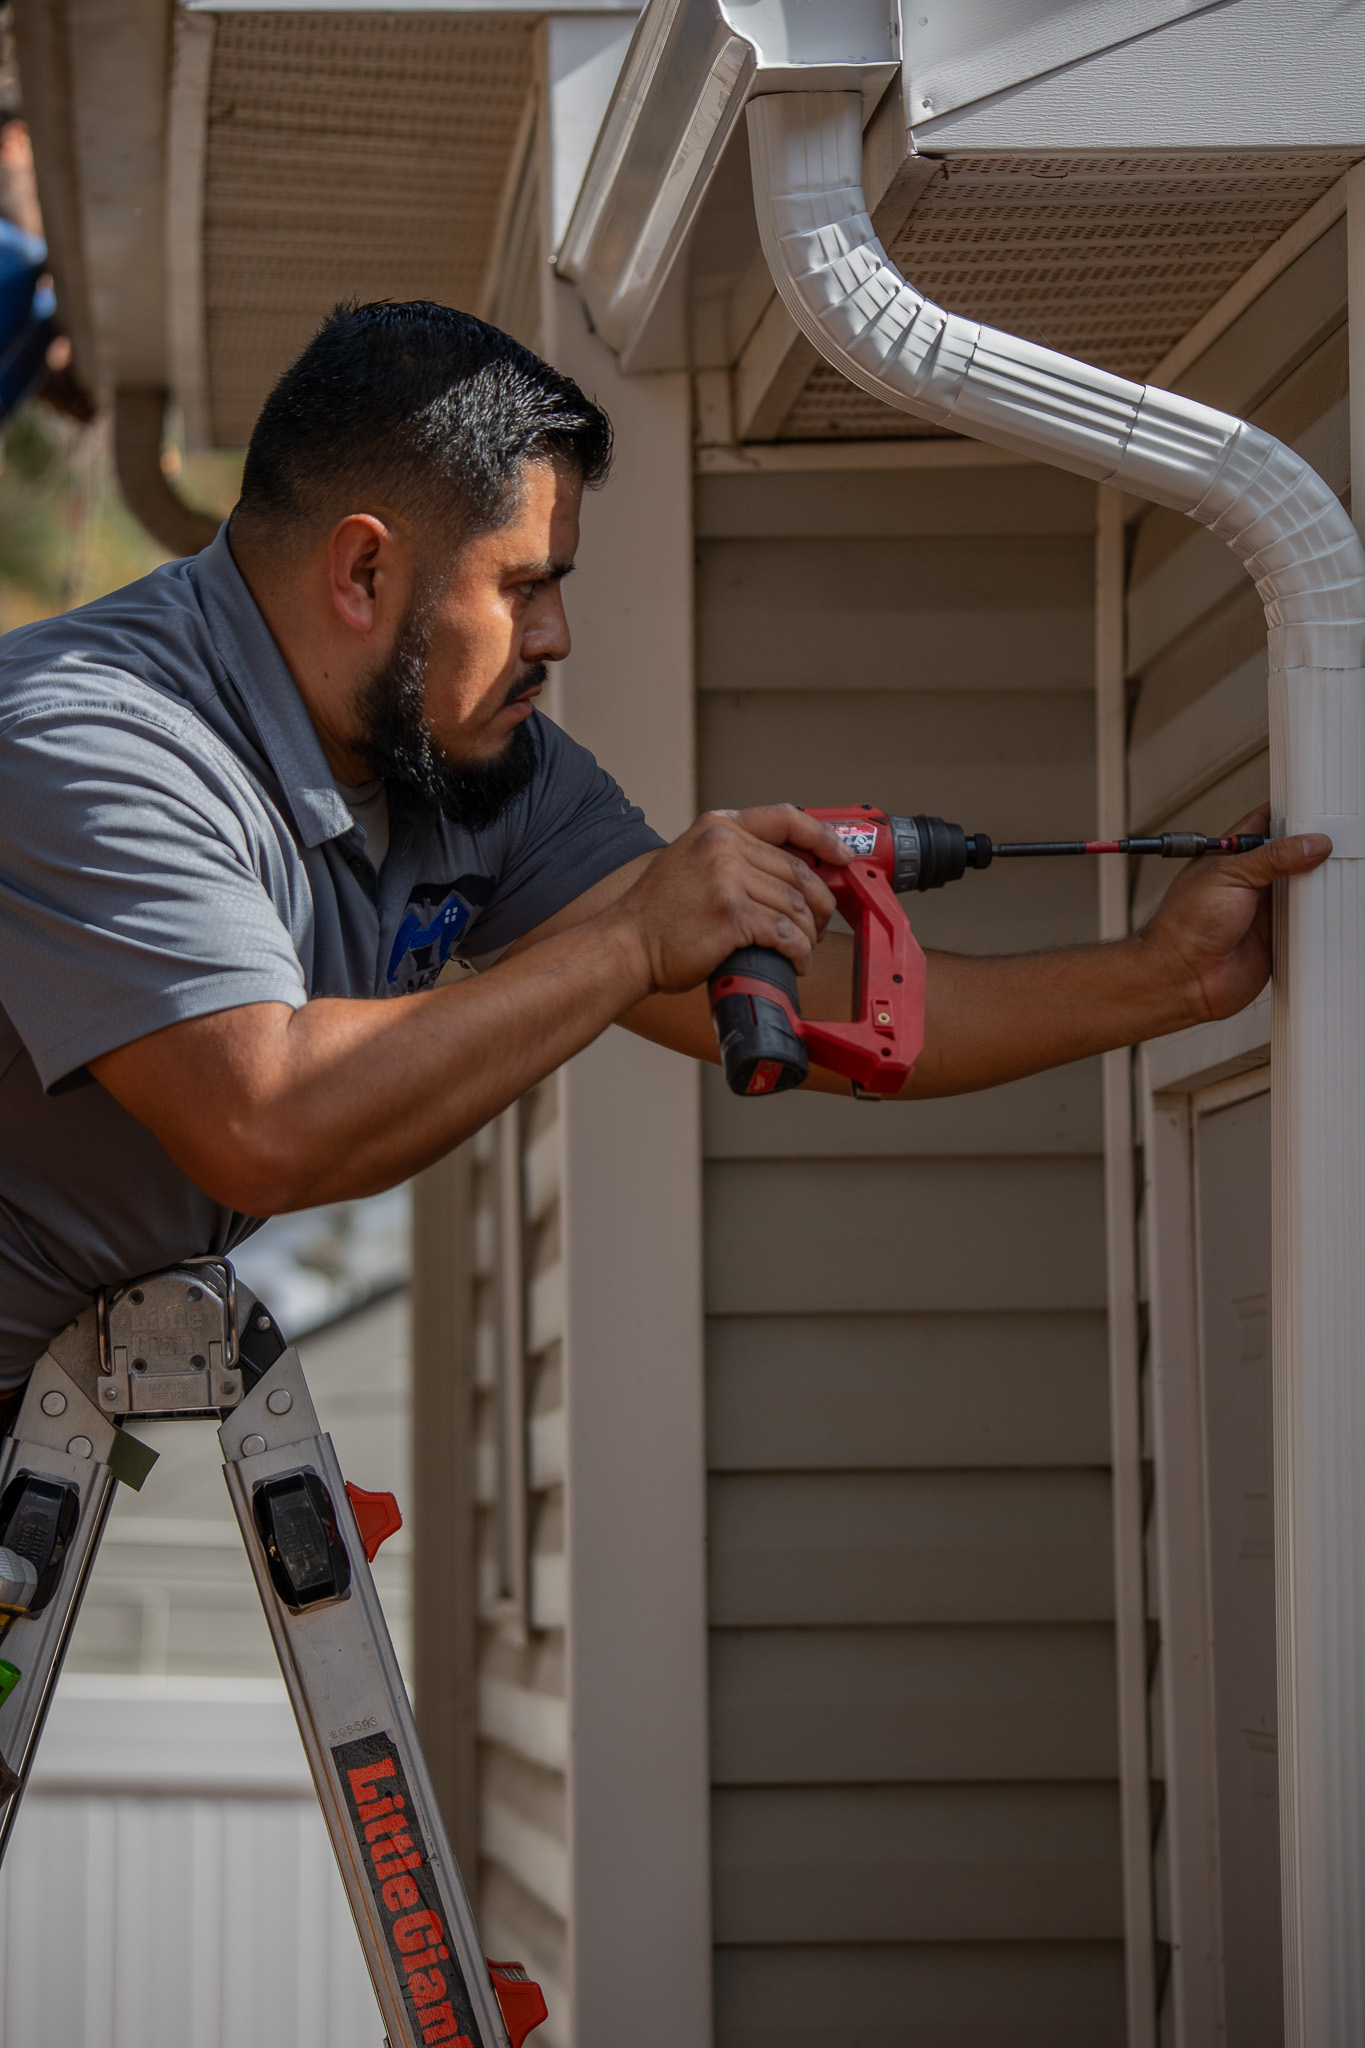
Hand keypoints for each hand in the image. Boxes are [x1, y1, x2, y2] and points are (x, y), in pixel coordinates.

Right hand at [602, 804, 850, 994]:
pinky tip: (795, 961)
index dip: (823, 839)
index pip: (787, 818)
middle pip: (800, 872)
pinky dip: (798, 951)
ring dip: (808, 935)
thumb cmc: (658, 915)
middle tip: (819, 926)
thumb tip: (791, 873)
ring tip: (801, 949)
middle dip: (820, 905)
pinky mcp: (731, 914)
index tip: (842, 858)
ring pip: (797, 906)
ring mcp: (727, 877)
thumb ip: (733, 856)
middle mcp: (723, 844)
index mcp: (717, 827)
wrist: (625, 945)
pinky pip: (786, 933)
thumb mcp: (691, 862)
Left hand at [1138, 804, 1330, 1022]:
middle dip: (1312, 847)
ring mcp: (1264, 908)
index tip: (1316, 808)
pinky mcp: (1277, 935)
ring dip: (1317, 882)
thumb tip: (1310, 843)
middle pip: (1292, 853)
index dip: (1291, 813)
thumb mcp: (1229, 875)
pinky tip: (1329, 905)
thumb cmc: (1184, 925)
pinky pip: (1306, 920)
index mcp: (1232, 855)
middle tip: (1334, 840)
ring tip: (1336, 870)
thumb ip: (1272, 857)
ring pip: (1303, 886)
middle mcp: (1250, 880)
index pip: (1267, 822)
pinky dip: (1318, 914)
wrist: (1183, 976)